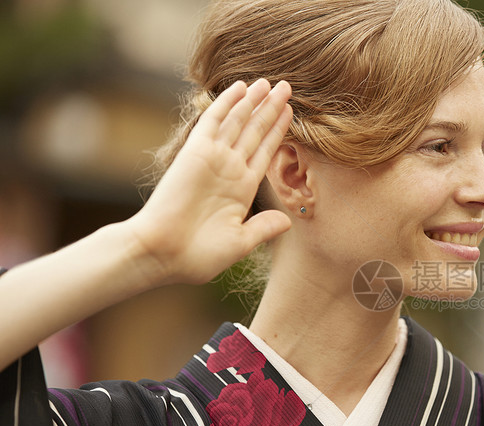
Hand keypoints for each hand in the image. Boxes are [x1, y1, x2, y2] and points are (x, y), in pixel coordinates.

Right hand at [128, 78, 293, 284]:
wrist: (163, 254)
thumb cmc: (197, 256)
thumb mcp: (239, 242)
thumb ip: (263, 228)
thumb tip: (288, 220)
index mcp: (242, 189)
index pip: (265, 152)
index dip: (278, 132)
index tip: (291, 113)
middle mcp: (229, 170)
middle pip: (255, 132)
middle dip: (270, 109)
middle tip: (287, 86)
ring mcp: (214, 159)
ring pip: (239, 122)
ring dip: (254, 101)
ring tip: (271, 82)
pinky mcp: (196, 152)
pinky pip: (215, 121)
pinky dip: (227, 103)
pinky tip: (241, 87)